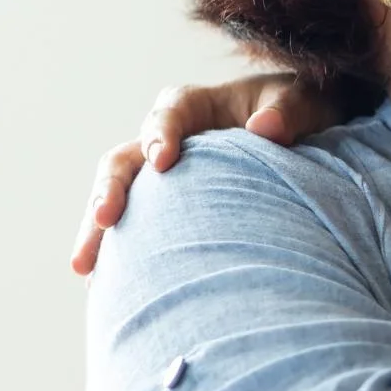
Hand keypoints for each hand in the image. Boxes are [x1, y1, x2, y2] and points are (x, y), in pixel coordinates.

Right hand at [68, 73, 332, 274]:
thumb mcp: (303, 102)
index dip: (160, 135)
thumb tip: (266, 130)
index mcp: (196, 107)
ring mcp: (160, 178)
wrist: (305, 136)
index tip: (162, 161)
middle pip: (125, 160)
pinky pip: (133, 229)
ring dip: (98, 230)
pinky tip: (103, 288)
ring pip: (119, 199)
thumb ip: (287, 112)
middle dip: (110, 189)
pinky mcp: (163, 209)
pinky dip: (118, 254)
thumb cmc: (301, 112)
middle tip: (105, 219)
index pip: (168, 114)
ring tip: (85, 268)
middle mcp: (167, 140)